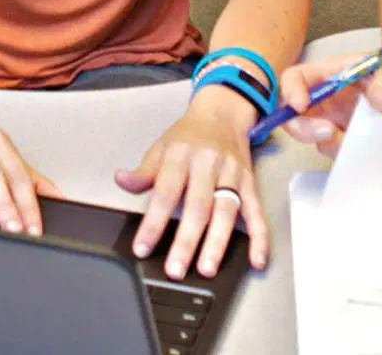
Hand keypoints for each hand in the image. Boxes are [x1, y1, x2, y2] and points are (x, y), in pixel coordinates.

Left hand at [115, 87, 268, 280]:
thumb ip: (143, 172)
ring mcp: (232, 173)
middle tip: (176, 269)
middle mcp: (208, 164)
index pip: (165, 193)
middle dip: (187, 241)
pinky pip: (256, 211)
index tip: (142, 248)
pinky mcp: (249, 182)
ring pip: (226, 211)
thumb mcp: (160, 147)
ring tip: (207, 268)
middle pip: (198, 206)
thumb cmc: (189, 135)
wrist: (223, 112)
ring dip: (217, 242)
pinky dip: (259, 236)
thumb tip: (121, 180)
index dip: (153, 223)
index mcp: (181, 155)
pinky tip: (256, 258)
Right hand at [278, 51, 381, 155]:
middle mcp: (326, 98)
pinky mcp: (346, 141)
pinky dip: (342, 154)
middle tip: (329, 132)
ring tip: (351, 139)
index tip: (301, 103)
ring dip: (324, 142)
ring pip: (310, 136)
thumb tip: (378, 97)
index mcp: (331, 74)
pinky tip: (362, 148)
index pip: (297, 77)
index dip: (291, 90)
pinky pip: (334, 152)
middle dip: (302, 126)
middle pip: (293, 113)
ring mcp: (333, 121)